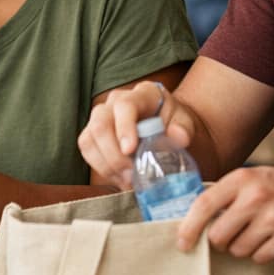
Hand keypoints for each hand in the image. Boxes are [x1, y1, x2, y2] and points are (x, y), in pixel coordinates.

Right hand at [78, 81, 194, 189]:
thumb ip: (184, 128)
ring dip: (107, 165)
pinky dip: (102, 169)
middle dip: (114, 155)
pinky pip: (87, 151)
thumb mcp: (186, 123)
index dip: (124, 128)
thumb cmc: (174, 123)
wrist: (167, 128)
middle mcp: (114, 102)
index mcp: (140, 94)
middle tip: (132, 175)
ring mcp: (100, 117)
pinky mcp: (93, 134)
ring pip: (89, 140)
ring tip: (128, 180)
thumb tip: (178, 137)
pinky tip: (120, 179)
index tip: (130, 150)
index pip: (125, 106)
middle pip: (100, 125)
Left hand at [177, 165, 273, 260]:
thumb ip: (224, 195)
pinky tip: (270, 239)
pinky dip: (260, 254)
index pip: (205, 204)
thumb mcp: (251, 178)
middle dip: (219, 241)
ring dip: (241, 247)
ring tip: (256, 232)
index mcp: (243, 178)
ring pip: (237, 250)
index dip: (189, 227)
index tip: (183, 243)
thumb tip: (190, 221)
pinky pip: (258, 258)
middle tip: (230, 234)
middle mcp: (257, 196)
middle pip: (218, 235)